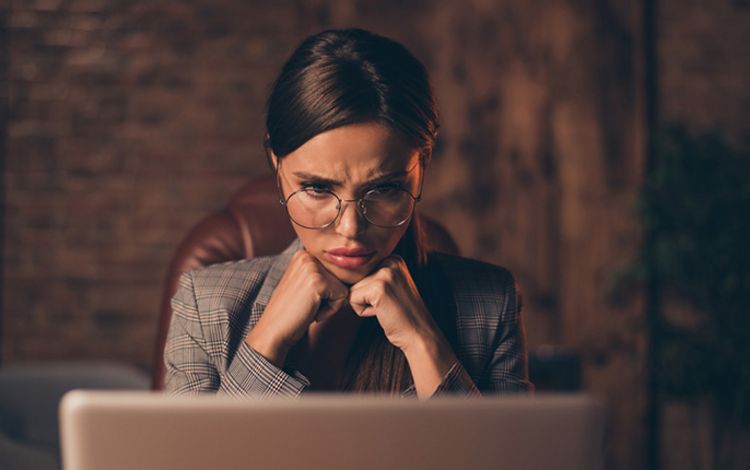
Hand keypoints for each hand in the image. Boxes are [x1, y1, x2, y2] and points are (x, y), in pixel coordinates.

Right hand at [246, 249, 348, 366]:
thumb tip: (349, 271)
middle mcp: (307, 256)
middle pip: (340, 278)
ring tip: (308, 308)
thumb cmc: (291, 312)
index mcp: (303, 254)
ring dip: (330, 304)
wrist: (273, 330)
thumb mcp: (303, 284)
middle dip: (329, 297)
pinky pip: (342, 296)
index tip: (306, 299)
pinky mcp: (318, 281)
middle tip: (307, 305)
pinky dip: (330, 310)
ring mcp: (312, 267)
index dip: (325, 292)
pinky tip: (311, 313)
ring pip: (342, 287)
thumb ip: (320, 274)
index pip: (334, 272)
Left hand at [348, 255, 438, 352]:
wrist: (419, 334)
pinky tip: (382, 312)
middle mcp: (390, 261)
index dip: (369, 291)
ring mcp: (385, 273)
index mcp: (393, 258)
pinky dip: (363, 311)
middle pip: (355, 279)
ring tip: (385, 308)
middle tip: (388, 305)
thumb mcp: (391, 286)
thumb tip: (342, 273)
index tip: (389, 299)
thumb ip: (373, 275)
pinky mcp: (378, 288)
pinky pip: (352, 299)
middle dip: (366, 297)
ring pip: (352, 289)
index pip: (361, 272)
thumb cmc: (402, 314)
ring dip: (364, 304)